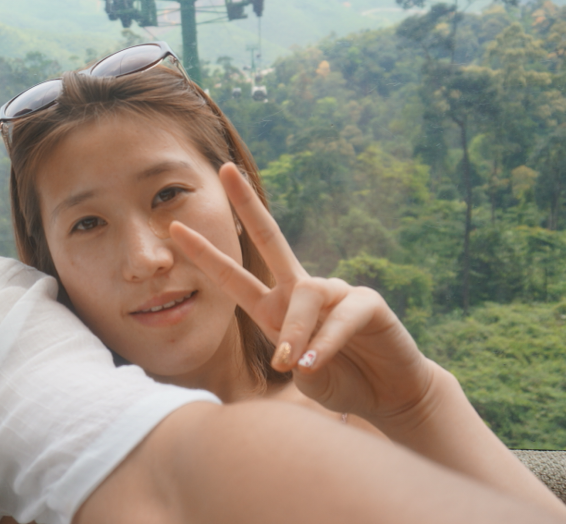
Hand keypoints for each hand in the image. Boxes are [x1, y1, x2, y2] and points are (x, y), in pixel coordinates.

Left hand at [169, 163, 436, 426]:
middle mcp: (302, 291)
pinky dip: (326, 340)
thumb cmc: (341, 383)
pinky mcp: (368, 304)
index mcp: (274, 308)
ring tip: (292, 365)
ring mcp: (336, 292)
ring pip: (305, 295)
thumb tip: (295, 355)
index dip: (206, 254)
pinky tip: (315, 360)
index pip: (233, 277)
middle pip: (270, 238)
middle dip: (246, 205)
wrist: (390, 396)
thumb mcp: (304, 377)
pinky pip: (341, 316)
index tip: (175, 227)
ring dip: (295, 330)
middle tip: (224, 169)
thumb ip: (293, 362)